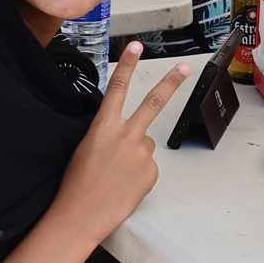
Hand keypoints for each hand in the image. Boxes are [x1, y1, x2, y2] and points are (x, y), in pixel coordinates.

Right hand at [51, 43, 191, 236]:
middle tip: (186, 67)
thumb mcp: (85, 148)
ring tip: (116, 175)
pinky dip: (139, 174)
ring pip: (146, 144)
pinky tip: (124, 185)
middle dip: (172, 82)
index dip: (127, 65)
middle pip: (154, 101)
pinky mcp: (152, 172)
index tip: (135, 46)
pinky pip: (148, 167)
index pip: (118, 88)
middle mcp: (126, 135)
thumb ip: (110, 134)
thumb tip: (131, 136)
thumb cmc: (77, 184)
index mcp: (104, 126)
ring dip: (135, 155)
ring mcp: (142, 153)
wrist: (81, 216)